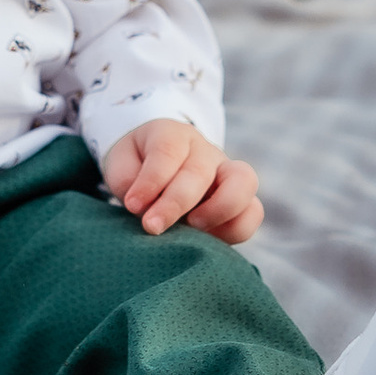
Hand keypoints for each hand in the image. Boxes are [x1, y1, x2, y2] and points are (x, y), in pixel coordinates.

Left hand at [101, 121, 263, 245]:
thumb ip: (129, 181)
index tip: (132, 205)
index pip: (168, 151)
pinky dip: (234, 230)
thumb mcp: (122, 166)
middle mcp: (205, 151)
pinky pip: (253, 213)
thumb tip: (145, 207)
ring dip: (219, 210)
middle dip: (175, 203)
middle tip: (152, 226)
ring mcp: (228, 174)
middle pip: (200, 171)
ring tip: (192, 228)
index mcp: (173, 135)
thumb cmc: (137, 168)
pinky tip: (206, 240)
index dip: (151, 180)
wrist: (158, 168)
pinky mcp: (241, 201)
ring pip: (243, 183)